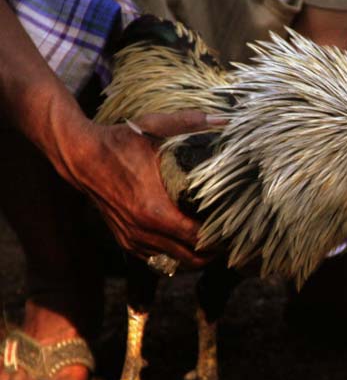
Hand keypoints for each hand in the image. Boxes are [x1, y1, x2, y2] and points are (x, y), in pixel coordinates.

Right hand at [66, 111, 218, 267]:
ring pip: (173, 261)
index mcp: (155, 210)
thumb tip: (223, 118)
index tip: (233, 228)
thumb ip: (189, 124)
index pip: (198, 238)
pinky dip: (172, 253)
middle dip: (211, 251)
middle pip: (189, 257)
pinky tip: (184, 240)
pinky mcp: (123, 239)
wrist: (80, 156)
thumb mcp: (153, 128)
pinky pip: (155, 257)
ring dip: (193, 254)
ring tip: (210, 240)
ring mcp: (132, 238)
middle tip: (227, 238)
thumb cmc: (118, 143)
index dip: (219, 237)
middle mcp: (144, 230)